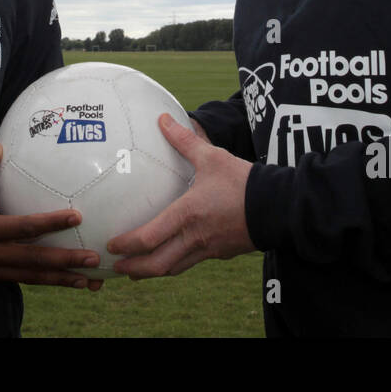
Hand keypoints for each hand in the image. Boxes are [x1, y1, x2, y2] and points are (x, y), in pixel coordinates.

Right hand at [0, 143, 102, 289]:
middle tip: (96, 260)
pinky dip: (41, 282)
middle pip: (35, 261)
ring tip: (89, 281)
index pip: (24, 228)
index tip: (77, 216)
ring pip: (30, 277)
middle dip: (67, 261)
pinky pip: (18, 280)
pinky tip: (58, 281)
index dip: (52, 222)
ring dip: (61, 279)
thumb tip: (0, 148)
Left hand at [107, 114, 254, 277]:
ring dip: (152, 272)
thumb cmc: (244, 181)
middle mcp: (195, 237)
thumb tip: (162, 119)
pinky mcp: (221, 252)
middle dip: (134, 270)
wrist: (279, 207)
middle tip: (117, 267)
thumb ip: (185, 140)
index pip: (149, 238)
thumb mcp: (212, 157)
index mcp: (188, 215)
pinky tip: (171, 255)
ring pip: (174, 269)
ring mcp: (209, 249)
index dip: (127, 245)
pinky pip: (192, 262)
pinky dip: (175, 264)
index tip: (111, 244)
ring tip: (137, 271)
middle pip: (157, 265)